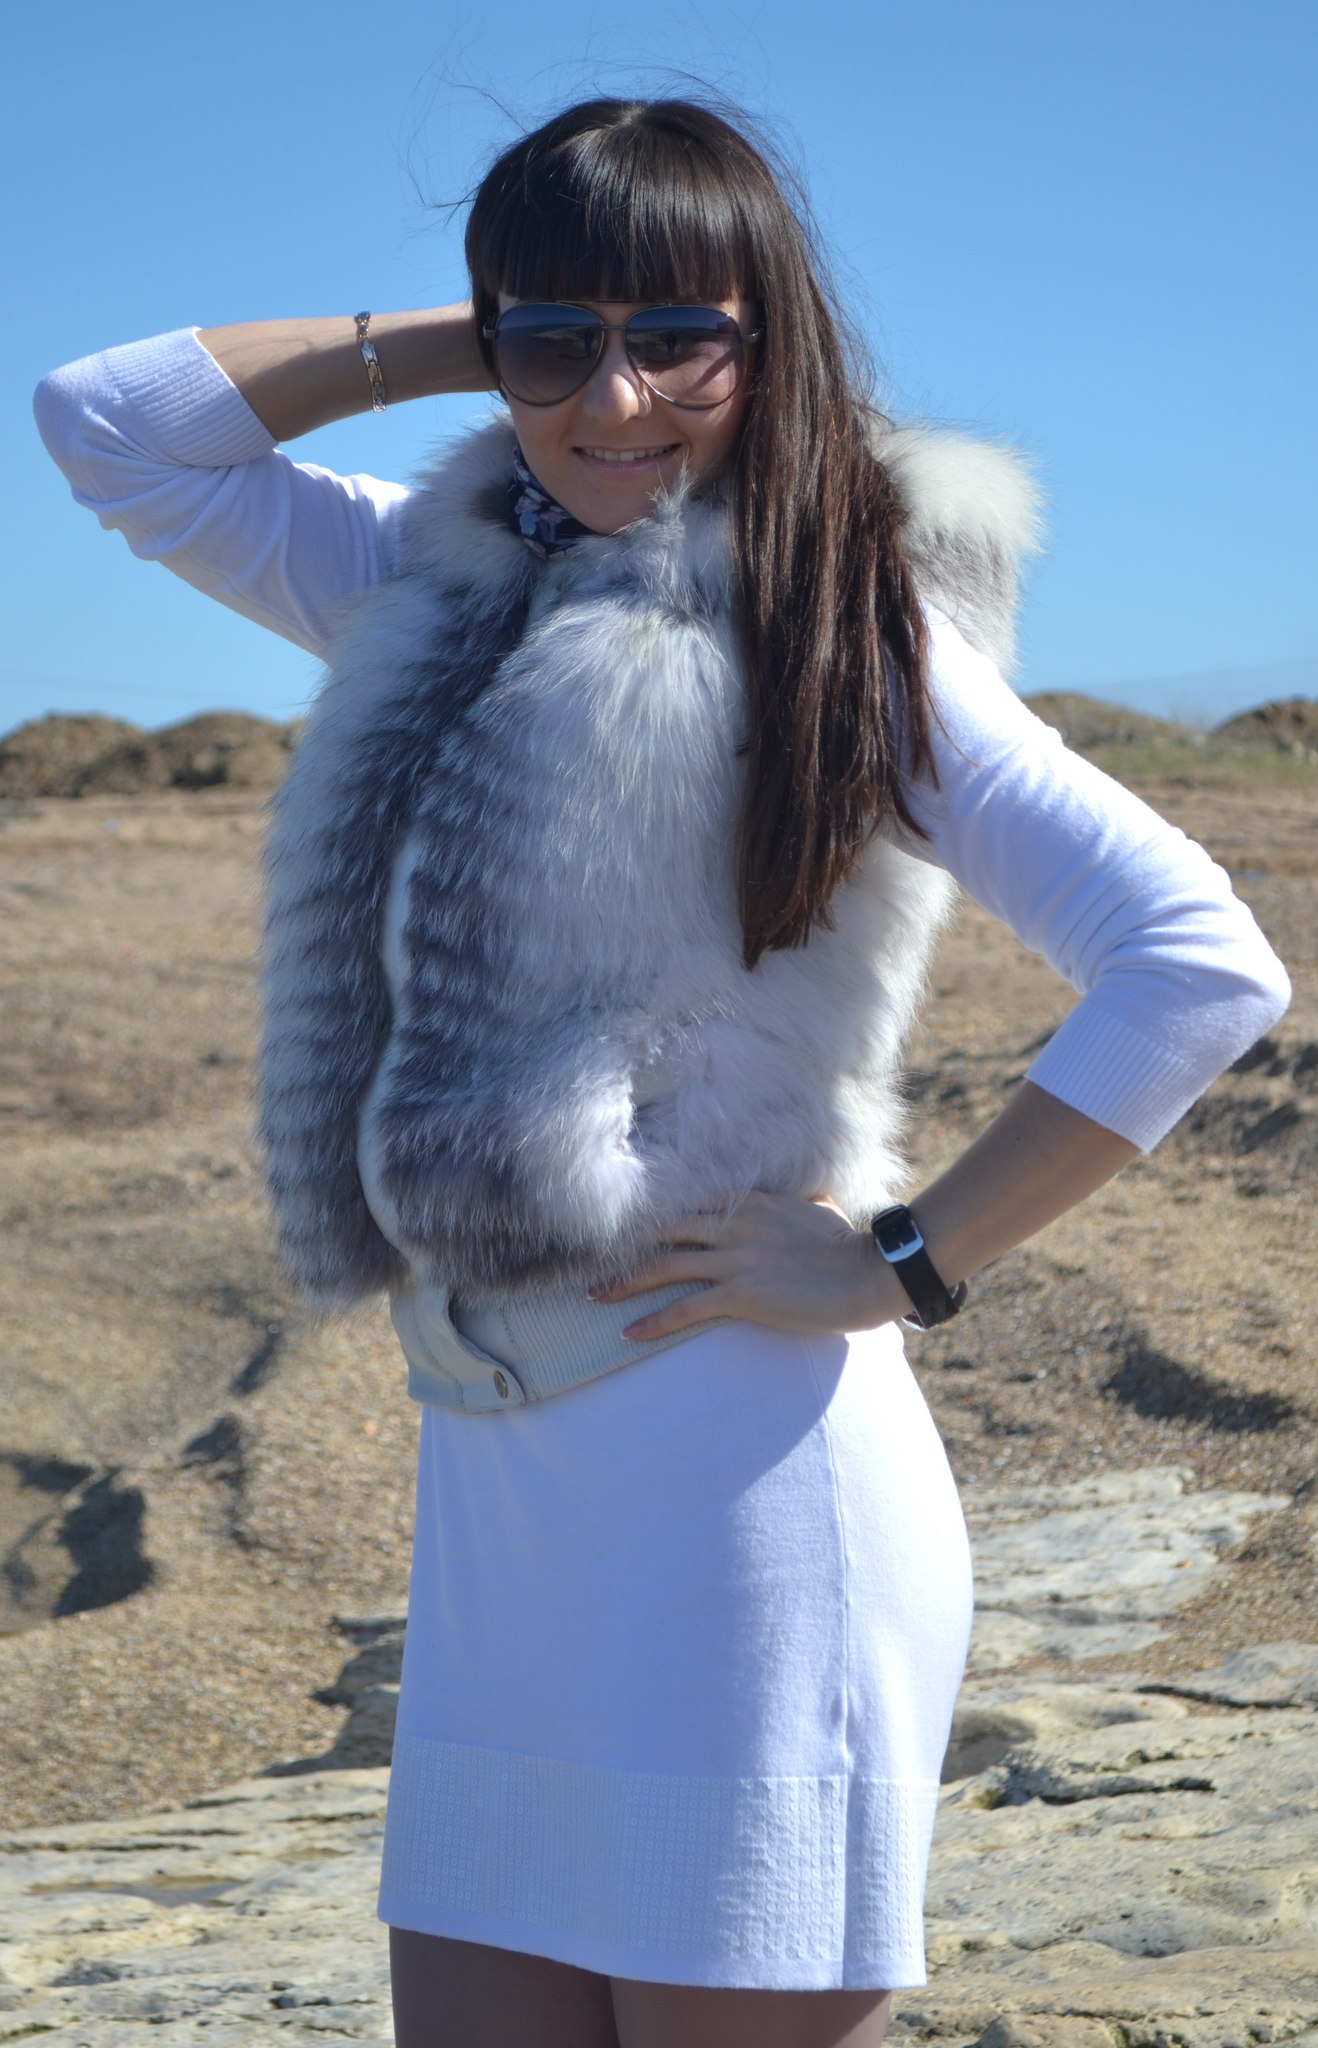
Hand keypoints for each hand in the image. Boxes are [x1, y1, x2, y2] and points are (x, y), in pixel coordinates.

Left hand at [590, 1191, 899, 1340]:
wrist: (868, 1273)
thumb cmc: (849, 1245)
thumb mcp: (819, 1210)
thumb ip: (801, 1202)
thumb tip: (810, 1197)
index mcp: (749, 1202)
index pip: (688, 1204)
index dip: (655, 1218)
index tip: (630, 1230)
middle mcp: (733, 1225)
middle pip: (664, 1232)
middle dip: (627, 1247)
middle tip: (595, 1261)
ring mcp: (735, 1259)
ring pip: (664, 1266)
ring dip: (625, 1282)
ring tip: (596, 1297)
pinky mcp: (741, 1293)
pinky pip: (685, 1307)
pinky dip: (654, 1320)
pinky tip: (631, 1331)